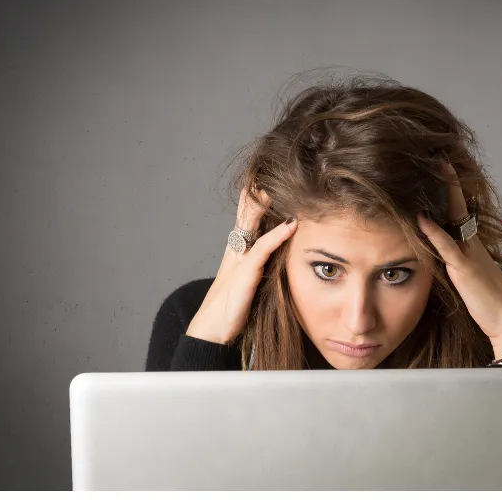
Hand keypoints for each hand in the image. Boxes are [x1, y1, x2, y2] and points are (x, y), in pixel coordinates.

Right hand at [186, 185, 296, 343]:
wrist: (210, 331)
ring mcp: (239, 260)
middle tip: (272, 171)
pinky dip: (277, 235)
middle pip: (247, 214)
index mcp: (237, 252)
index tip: (267, 181)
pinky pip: (263, 249)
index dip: (255, 200)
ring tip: (280, 184)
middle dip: (258, 192)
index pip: (246, 219)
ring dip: (266, 204)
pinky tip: (291, 224)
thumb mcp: (248, 284)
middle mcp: (236, 251)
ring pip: (253, 224)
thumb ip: (260, 269)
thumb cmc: (231, 311)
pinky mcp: (245, 273)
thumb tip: (278, 260)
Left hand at [416, 159, 501, 358]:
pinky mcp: (465, 270)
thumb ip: (456, 261)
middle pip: (458, 204)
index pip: (459, 209)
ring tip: (430, 171)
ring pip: (453, 218)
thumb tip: (440, 252)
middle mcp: (471, 243)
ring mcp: (469, 254)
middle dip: (448, 180)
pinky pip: (447, 247)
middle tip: (437, 155)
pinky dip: (433, 232)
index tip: (440, 166)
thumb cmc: (489, 301)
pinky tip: (420, 218)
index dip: (450, 188)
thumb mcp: (470, 275)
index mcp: (471, 244)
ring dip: (443, 196)